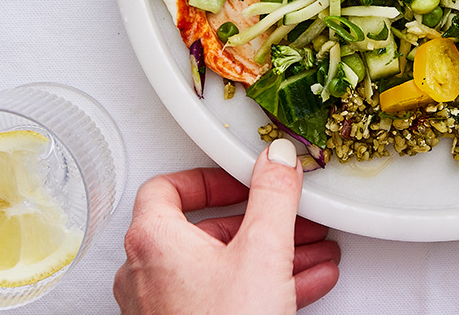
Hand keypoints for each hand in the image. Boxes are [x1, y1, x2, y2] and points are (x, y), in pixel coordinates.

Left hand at [114, 139, 339, 314]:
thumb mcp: (263, 251)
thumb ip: (273, 196)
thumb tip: (276, 160)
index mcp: (153, 240)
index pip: (168, 187)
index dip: (210, 178)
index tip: (244, 179)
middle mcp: (147, 273)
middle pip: (205, 229)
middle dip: (260, 222)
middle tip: (292, 217)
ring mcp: (162, 307)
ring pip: (221, 266)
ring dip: (269, 254)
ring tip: (310, 251)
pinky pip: (224, 296)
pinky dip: (261, 284)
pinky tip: (305, 284)